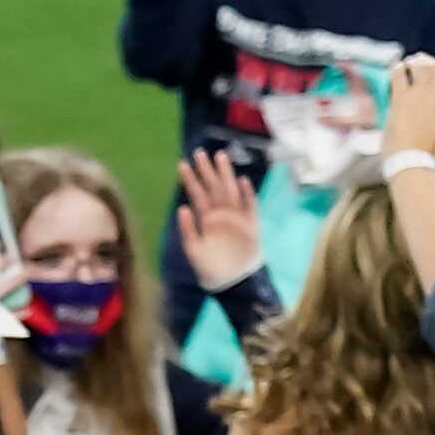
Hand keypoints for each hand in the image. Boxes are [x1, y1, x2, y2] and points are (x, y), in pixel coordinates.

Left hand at [173, 148, 264, 290]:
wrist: (233, 282)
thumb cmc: (211, 267)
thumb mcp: (193, 250)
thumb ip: (187, 230)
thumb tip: (182, 208)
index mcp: (206, 219)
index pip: (197, 195)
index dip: (191, 180)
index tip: (182, 164)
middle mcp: (221, 214)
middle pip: (213, 188)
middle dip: (207, 170)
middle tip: (200, 152)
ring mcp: (236, 218)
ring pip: (230, 191)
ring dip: (226, 175)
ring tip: (220, 157)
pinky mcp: (251, 225)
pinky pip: (250, 207)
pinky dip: (247, 195)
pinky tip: (243, 181)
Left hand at [382, 39, 434, 160]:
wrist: (410, 156)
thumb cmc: (424, 148)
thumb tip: (423, 95)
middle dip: (430, 63)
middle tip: (423, 61)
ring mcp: (420, 94)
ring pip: (419, 67)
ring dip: (415, 63)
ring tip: (411, 63)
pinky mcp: (401, 96)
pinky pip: (400, 74)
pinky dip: (399, 68)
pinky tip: (398, 67)